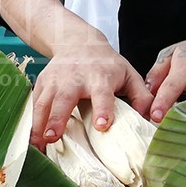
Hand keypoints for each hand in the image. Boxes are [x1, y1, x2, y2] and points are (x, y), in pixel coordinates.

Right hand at [30, 44, 152, 150]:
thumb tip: (153, 119)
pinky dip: (32, 121)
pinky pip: (35, 103)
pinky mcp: (42, 83)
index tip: (101, 126)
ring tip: (37, 144)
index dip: (102, 109)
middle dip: (57, 118)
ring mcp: (55, 80)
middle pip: (64, 98)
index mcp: (100, 77)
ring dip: (38, 123)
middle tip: (52, 138)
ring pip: (43, 102)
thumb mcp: (129, 74)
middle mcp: (74, 78)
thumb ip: (142, 97)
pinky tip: (32, 138)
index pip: (102, 94)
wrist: (77, 42)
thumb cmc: (106, 64)